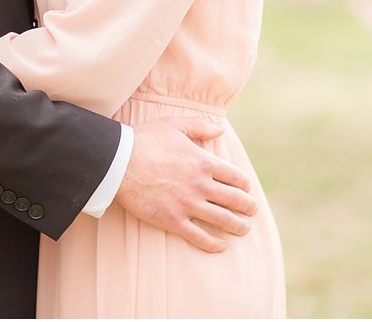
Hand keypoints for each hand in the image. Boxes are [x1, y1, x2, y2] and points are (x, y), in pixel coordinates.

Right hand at [115, 116, 257, 253]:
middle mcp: (201, 185)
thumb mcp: (175, 124)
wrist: (120, 163)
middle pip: (234, 200)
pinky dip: (213, 243)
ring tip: (244, 229)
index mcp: (204, 162)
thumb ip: (201, 125)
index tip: (247, 189)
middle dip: (248, 207)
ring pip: (222, 220)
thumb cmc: (146, 140)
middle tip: (252, 211)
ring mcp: (188, 205)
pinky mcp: (173, 220)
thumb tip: (220, 129)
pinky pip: (199, 236)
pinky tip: (221, 246)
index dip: (244, 185)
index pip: (235, 177)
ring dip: (237, 226)